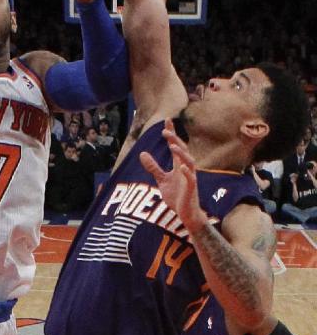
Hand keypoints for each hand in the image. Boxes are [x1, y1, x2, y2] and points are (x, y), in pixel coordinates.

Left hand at [139, 119, 206, 235]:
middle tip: (165, 130)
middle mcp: (186, 168)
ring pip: (189, 162)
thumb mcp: (162, 180)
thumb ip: (153, 167)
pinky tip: (181, 167)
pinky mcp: (192, 189)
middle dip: (175, 140)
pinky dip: (187, 172)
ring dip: (181, 153)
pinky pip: (191, 179)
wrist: (186, 214)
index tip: (166, 120)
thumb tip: (142, 153)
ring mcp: (190, 178)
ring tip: (172, 146)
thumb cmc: (177, 196)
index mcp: (178, 165)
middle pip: (182, 150)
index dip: (172, 133)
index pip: (175, 145)